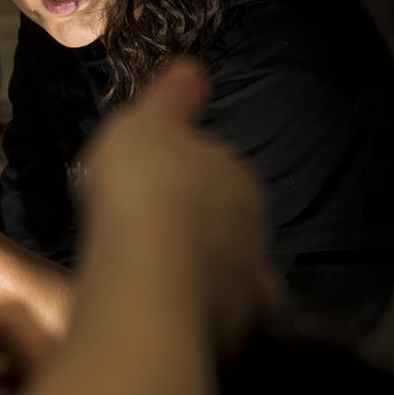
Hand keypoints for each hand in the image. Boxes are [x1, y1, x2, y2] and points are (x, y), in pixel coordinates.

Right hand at [78, 59, 278, 352]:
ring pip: (226, 271)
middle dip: (199, 228)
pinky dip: (205, 314)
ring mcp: (246, 279)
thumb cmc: (141, 184)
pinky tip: (181, 318)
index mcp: (235, 174)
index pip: (217, 172)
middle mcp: (252, 226)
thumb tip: (193, 68)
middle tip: (152, 235)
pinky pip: (220, 317)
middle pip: (225, 223)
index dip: (184, 180)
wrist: (150, 263)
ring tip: (159, 280)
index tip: (151, 189)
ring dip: (202, 272)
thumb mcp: (144, 123)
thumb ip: (170, 100)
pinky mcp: (234, 326)